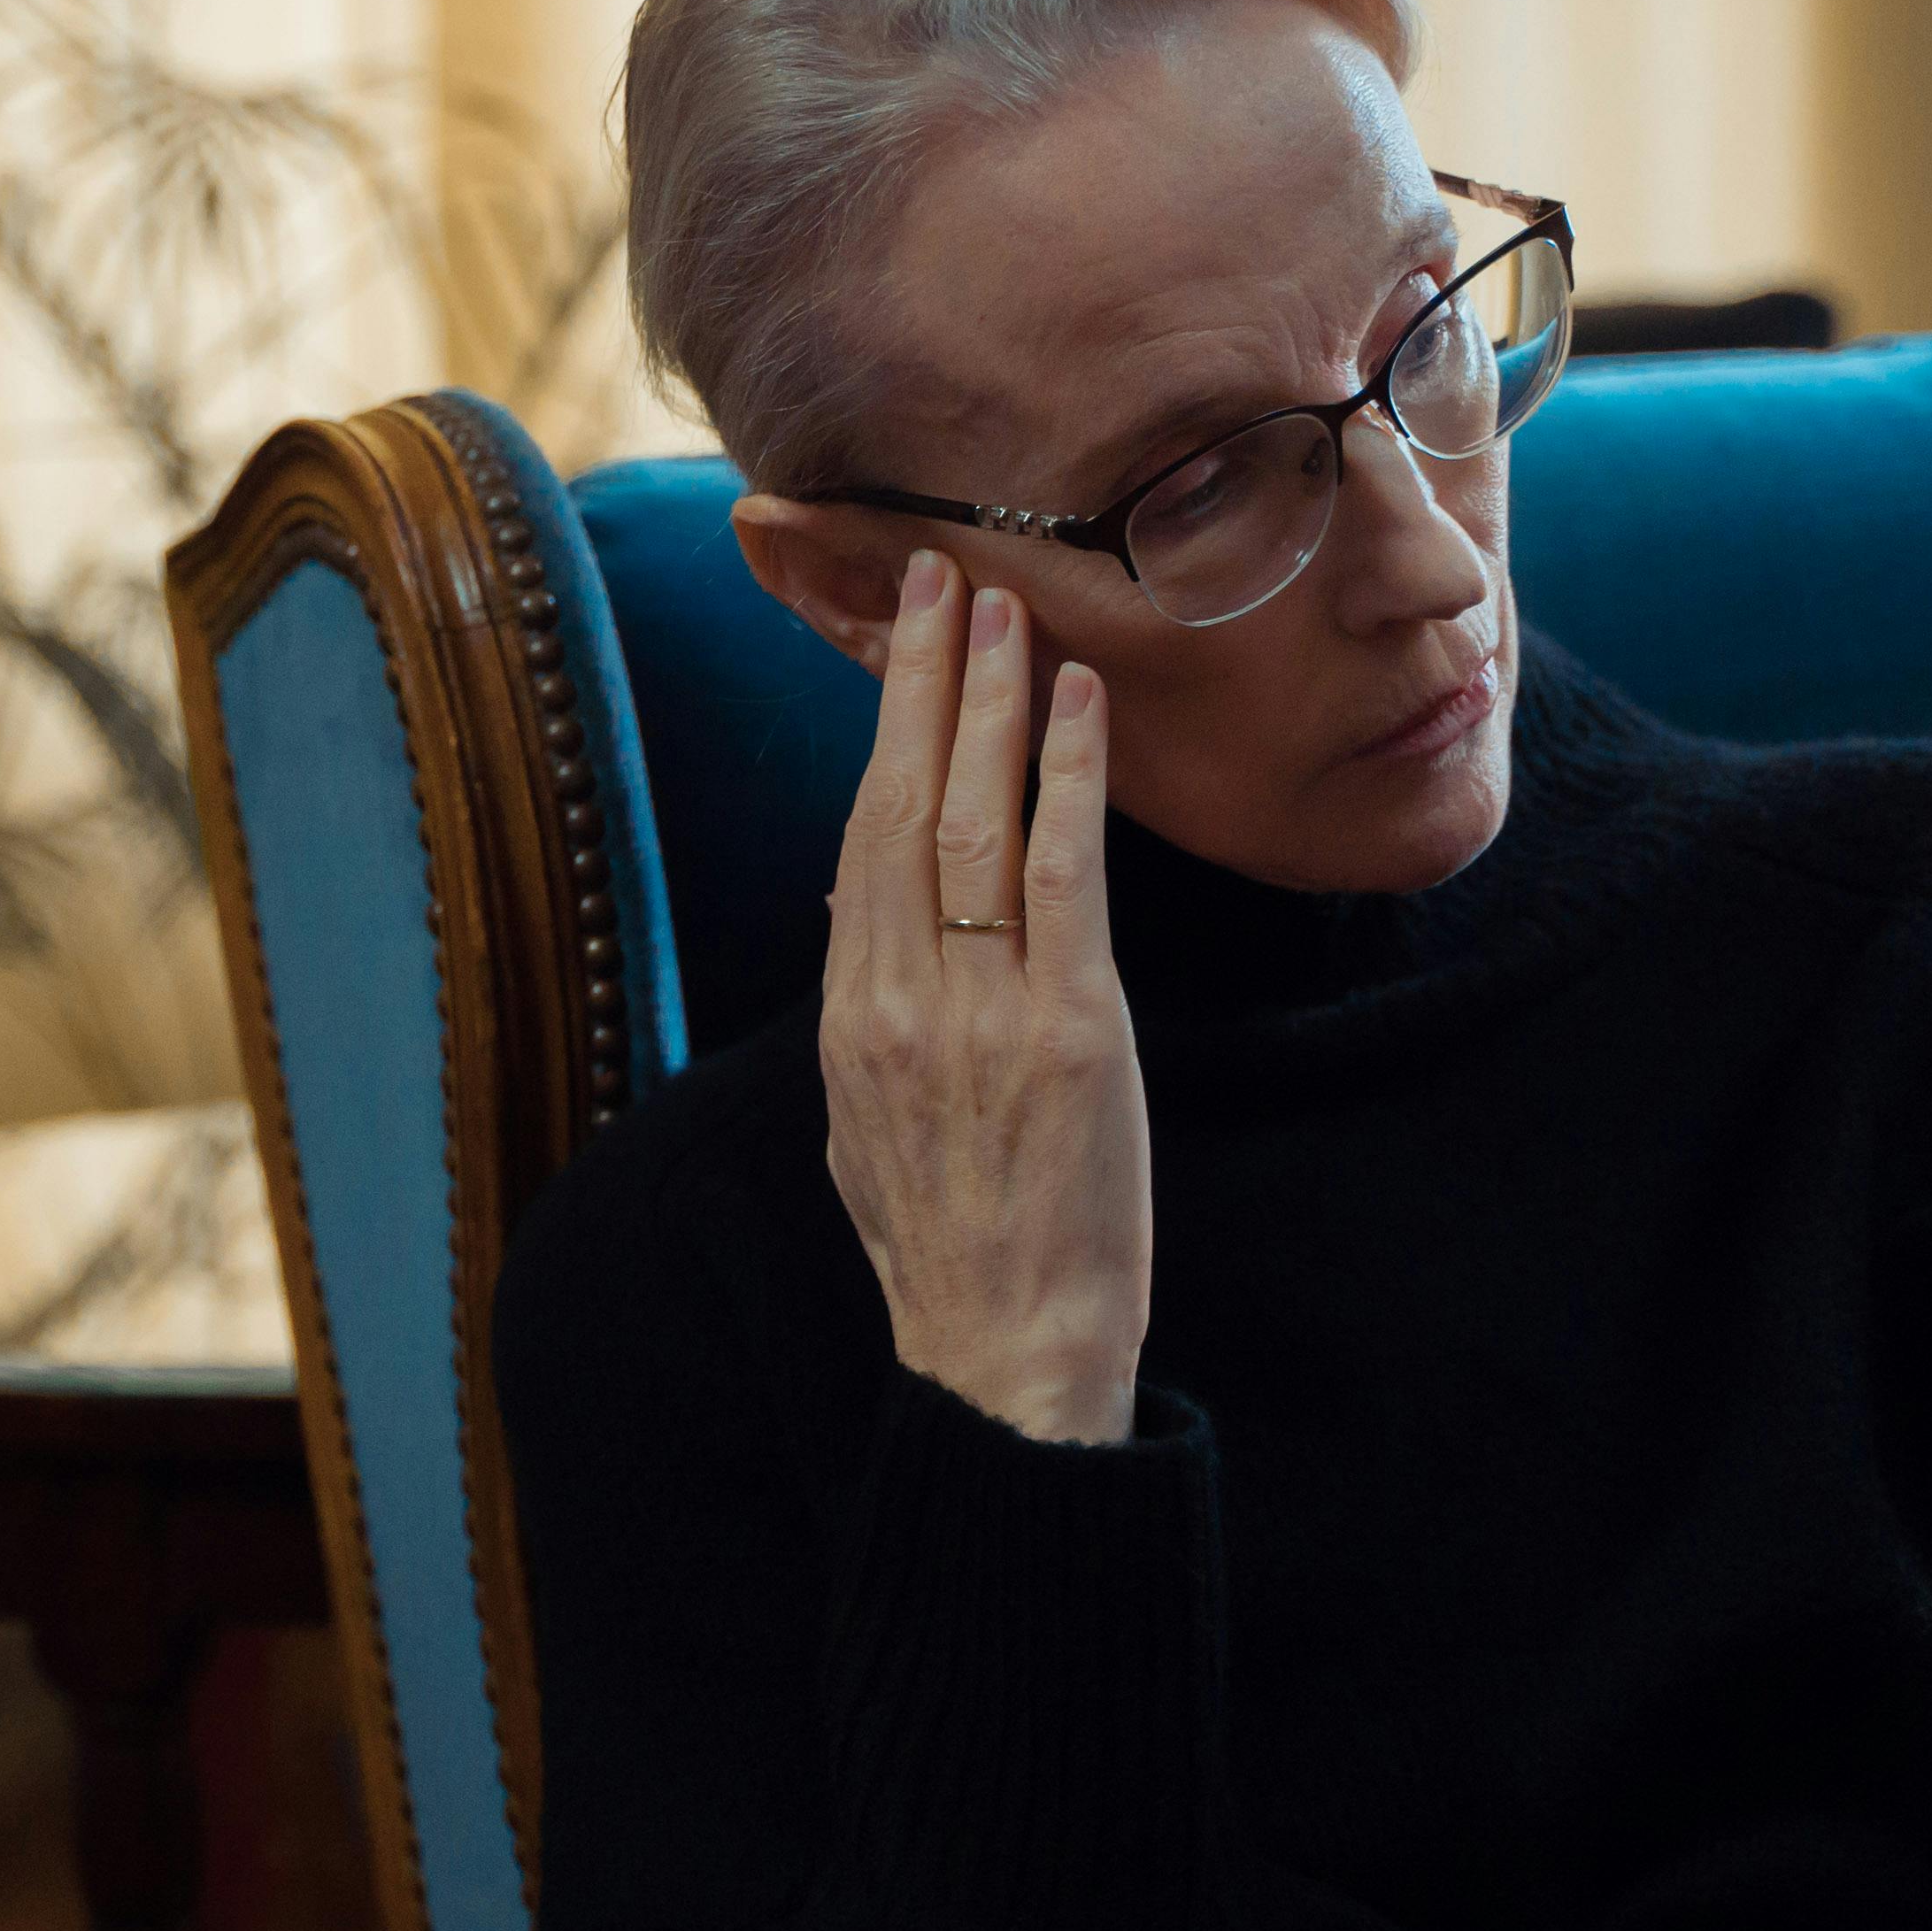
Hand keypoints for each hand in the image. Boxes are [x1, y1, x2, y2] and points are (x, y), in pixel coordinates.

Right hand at [818, 551, 1150, 1444]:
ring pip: (969, 819)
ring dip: (990, 701)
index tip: (900, 645)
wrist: (1003, 1354)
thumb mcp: (867, 1129)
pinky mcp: (1065, 1030)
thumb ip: (871, 1017)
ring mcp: (978, 1010)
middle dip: (921, 680)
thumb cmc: (950, 1252)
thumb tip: (867, 915)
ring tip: (1007, 607)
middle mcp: (899, 998)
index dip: (882, 730)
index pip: (859, 838)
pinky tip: (1079, 703)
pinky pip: (1061, 874)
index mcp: (852, 1017)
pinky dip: (1067, 778)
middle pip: (899, 802)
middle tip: (941, 576)